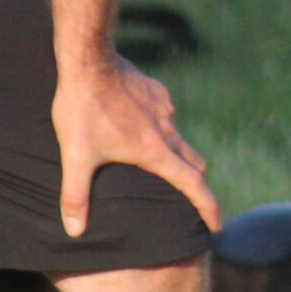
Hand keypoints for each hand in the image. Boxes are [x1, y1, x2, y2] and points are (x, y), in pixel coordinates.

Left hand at [52, 55, 219, 238]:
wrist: (89, 61)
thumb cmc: (82, 109)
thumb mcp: (75, 156)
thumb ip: (75, 196)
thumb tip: (74, 230)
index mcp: (155, 151)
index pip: (192, 185)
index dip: (207, 207)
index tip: (216, 225)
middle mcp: (166, 130)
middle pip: (192, 163)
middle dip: (194, 182)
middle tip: (186, 198)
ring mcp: (164, 107)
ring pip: (178, 137)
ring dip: (173, 152)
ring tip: (153, 160)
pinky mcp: (156, 90)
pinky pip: (164, 114)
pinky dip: (158, 126)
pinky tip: (136, 125)